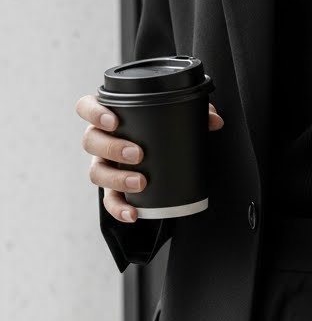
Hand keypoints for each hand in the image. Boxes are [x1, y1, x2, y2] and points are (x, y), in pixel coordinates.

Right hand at [77, 95, 224, 222]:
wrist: (164, 155)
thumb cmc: (161, 130)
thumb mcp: (176, 117)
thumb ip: (196, 112)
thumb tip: (215, 121)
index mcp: (108, 117)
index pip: (87, 107)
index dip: (94, 112)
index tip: (113, 120)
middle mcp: (101, 141)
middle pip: (91, 141)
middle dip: (112, 148)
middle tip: (138, 154)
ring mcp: (104, 166)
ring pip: (96, 172)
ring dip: (117, 179)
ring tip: (141, 182)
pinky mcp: (113, 189)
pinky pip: (109, 201)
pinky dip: (119, 209)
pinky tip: (133, 213)